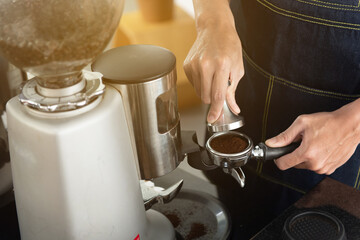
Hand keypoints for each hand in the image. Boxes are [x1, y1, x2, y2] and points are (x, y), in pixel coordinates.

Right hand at [183, 0, 243, 122]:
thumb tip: (233, 108)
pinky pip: (193, 85)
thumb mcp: (237, 68)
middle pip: (206, 97)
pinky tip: (206, 72)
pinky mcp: (187, 65)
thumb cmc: (229, 46)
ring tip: (213, 76)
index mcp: (222, 65)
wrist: (214, 28)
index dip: (216, 110)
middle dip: (213, 99)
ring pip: (199, 93)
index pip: (217, 95)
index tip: (213, 119)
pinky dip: (201, 83)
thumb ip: (233, 91)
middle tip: (219, 88)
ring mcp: (194, 65)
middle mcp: (206, 65)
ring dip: (207, 91)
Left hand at [265, 99, 359, 174]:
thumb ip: (284, 136)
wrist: (351, 125)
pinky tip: (322, 147)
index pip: (283, 164)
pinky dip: (316, 158)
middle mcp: (315, 164)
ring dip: (306, 156)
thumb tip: (271, 143)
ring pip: (305, 165)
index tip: (279, 153)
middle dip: (295, 153)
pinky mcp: (331, 169)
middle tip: (303, 141)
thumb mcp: (302, 124)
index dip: (278, 158)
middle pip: (294, 164)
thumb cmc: (328, 122)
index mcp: (306, 153)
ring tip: (314, 142)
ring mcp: (324, 168)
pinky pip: (316, 166)